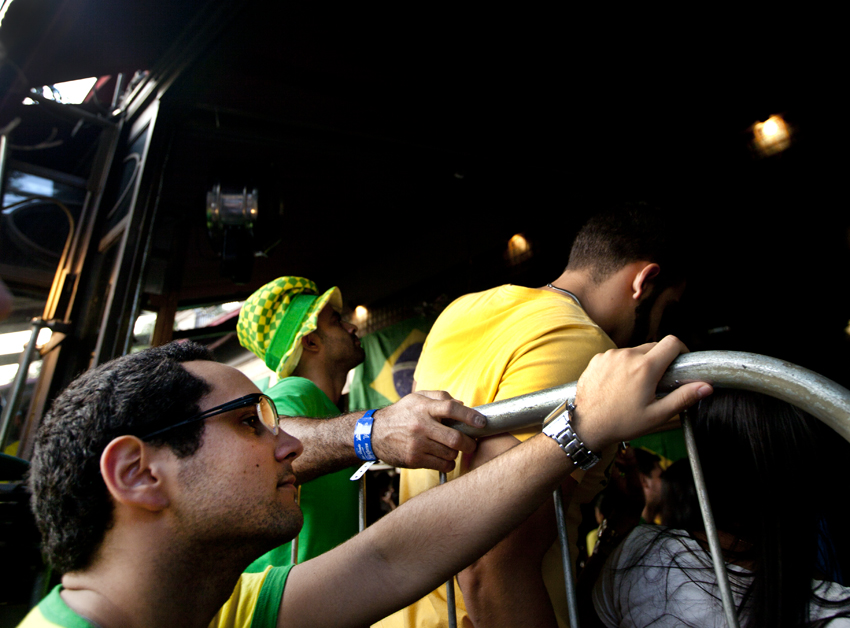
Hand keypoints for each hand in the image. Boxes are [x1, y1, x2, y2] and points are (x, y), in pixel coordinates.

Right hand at [371, 391, 484, 472]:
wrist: (374, 433)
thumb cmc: (401, 414)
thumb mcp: (417, 398)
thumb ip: (440, 397)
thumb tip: (462, 404)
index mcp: (423, 407)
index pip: (451, 409)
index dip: (470, 416)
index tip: (482, 422)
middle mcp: (421, 426)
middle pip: (455, 438)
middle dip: (469, 443)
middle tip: (471, 443)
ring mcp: (417, 444)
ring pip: (450, 453)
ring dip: (456, 453)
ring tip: (451, 448)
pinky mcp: (414, 459)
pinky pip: (441, 465)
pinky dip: (448, 463)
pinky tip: (443, 457)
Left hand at [572, 336, 711, 451]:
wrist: (587, 425)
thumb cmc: (621, 422)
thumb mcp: (657, 415)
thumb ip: (683, 397)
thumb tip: (706, 386)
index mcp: (645, 368)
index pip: (672, 342)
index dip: (681, 349)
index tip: (681, 361)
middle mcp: (627, 356)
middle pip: (653, 346)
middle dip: (660, 360)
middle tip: (658, 381)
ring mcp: (610, 356)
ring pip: (634, 351)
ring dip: (640, 363)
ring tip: (636, 386)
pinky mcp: (597, 359)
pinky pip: (617, 356)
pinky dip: (623, 365)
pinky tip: (619, 384)